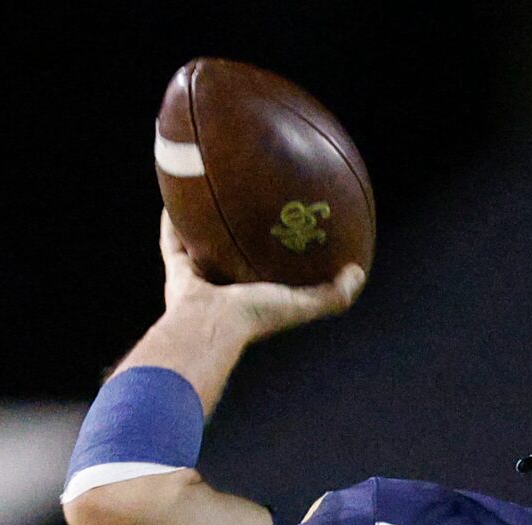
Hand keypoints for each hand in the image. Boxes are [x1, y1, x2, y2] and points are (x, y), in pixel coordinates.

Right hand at [158, 210, 364, 346]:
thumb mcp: (301, 304)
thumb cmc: (256, 318)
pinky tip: (179, 191)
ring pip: (203, 247)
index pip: (273, 275)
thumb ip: (333, 294)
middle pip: (237, 257)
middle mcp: (228, 291)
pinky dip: (173, 220)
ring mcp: (201, 281)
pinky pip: (173, 240)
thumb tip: (358, 271)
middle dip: (244, 236)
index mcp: (257, 299)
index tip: (292, 232)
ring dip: (207, 225)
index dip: (282, 256)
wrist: (207, 327)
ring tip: (214, 193)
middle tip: (253, 206)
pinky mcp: (176, 271)